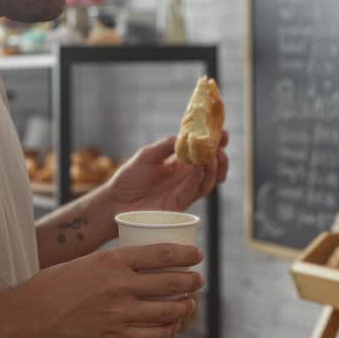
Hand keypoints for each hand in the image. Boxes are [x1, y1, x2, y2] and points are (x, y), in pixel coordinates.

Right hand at [8, 243, 204, 337]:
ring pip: (168, 311)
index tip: (197, 256)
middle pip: (172, 282)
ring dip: (185, 307)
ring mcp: (119, 314)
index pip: (162, 253)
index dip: (186, 255)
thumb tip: (141, 263)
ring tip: (189, 304)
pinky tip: (171, 327)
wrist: (28, 317)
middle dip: (192, 281)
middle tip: (197, 281)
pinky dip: (168, 331)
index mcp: (113, 260)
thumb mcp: (87, 262)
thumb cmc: (54, 286)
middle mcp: (120, 285)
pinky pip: (153, 336)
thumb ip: (114, 264)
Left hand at [108, 131, 228, 215]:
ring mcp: (184, 190)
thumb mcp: (147, 155)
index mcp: (179, 162)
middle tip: (220, 146)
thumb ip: (167, 145)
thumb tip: (186, 136)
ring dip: (214, 167)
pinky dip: (200, 178)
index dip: (215, 143)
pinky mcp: (179, 204)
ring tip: (213, 156)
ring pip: (210, 180)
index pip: (203, 151)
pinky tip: (199, 167)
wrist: (115, 203)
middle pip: (213, 168)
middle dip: (220, 156)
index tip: (223, 133)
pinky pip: (195, 190)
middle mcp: (186, 176)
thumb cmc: (129, 178)